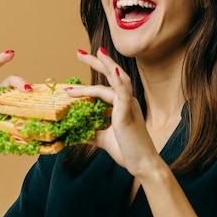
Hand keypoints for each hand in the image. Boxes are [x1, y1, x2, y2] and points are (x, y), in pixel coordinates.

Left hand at [66, 48, 159, 176]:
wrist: (143, 165)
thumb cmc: (128, 151)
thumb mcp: (103, 139)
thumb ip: (91, 131)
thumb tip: (74, 131)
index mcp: (122, 105)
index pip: (105, 85)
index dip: (93, 76)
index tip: (79, 65)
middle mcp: (127, 102)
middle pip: (112, 75)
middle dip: (96, 62)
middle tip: (79, 52)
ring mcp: (128, 106)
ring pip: (117, 80)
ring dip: (105, 65)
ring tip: (93, 53)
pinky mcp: (128, 113)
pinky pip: (123, 93)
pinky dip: (118, 80)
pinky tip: (113, 69)